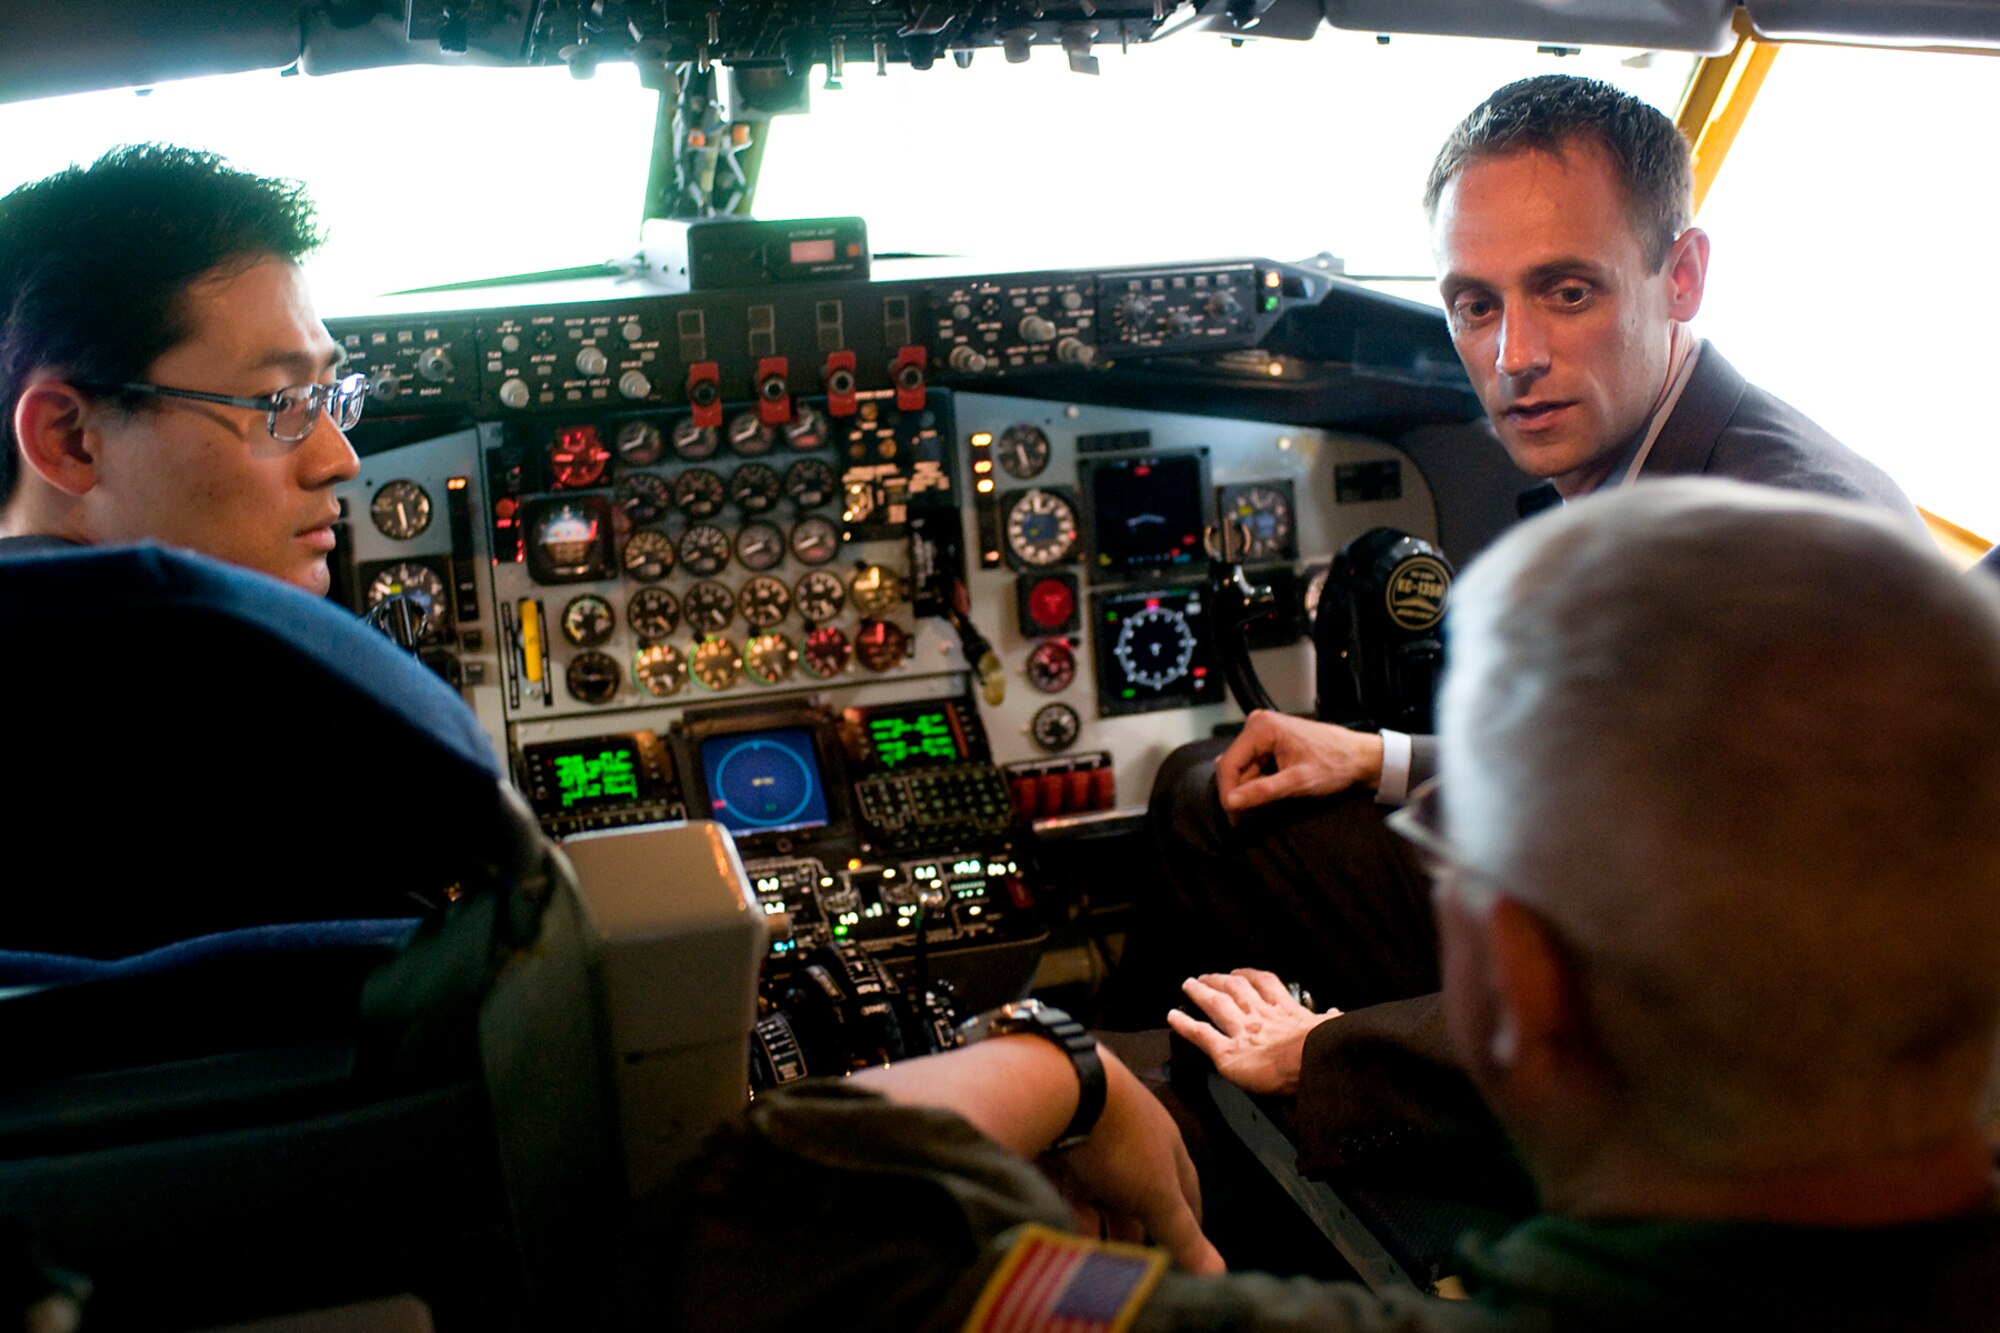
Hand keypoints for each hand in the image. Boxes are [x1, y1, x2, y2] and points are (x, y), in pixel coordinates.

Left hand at [1049, 1050, 1224, 1275]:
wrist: (1057, 1086)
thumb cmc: (1119, 1138)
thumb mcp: (1158, 1195)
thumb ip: (1184, 1235)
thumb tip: (1219, 1272)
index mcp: (1166, 1146)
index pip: (1187, 1191)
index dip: (1188, 1224)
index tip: (1188, 1252)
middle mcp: (1132, 1140)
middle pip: (1140, 1195)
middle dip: (1138, 1232)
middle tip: (1135, 1270)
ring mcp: (1093, 1138)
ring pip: (1100, 1193)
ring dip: (1100, 1227)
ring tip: (1094, 1261)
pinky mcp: (1056, 1142)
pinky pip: (1067, 1185)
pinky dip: (1068, 1210)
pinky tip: (1060, 1229)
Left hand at [1167, 969, 1339, 1096]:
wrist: (1313, 1065)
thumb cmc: (1328, 1050)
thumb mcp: (1335, 1029)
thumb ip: (1331, 1021)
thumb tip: (1336, 1012)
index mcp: (1287, 1012)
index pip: (1267, 985)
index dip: (1251, 976)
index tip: (1241, 973)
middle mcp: (1261, 1016)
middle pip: (1236, 990)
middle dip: (1220, 980)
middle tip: (1207, 975)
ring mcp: (1243, 1032)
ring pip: (1216, 1004)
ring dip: (1200, 992)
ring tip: (1188, 983)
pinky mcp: (1228, 1053)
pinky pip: (1201, 1035)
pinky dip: (1185, 1024)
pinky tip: (1172, 1016)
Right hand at [1214, 711, 1382, 818]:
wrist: (1360, 757)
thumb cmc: (1334, 765)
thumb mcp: (1297, 782)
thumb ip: (1262, 791)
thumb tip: (1231, 802)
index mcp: (1262, 728)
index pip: (1229, 763)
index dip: (1227, 793)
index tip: (1234, 818)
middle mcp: (1258, 724)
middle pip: (1234, 765)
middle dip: (1239, 793)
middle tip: (1245, 820)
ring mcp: (1263, 731)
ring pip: (1243, 767)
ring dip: (1249, 790)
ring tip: (1263, 808)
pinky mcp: (1270, 740)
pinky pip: (1254, 765)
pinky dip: (1258, 783)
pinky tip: (1270, 794)